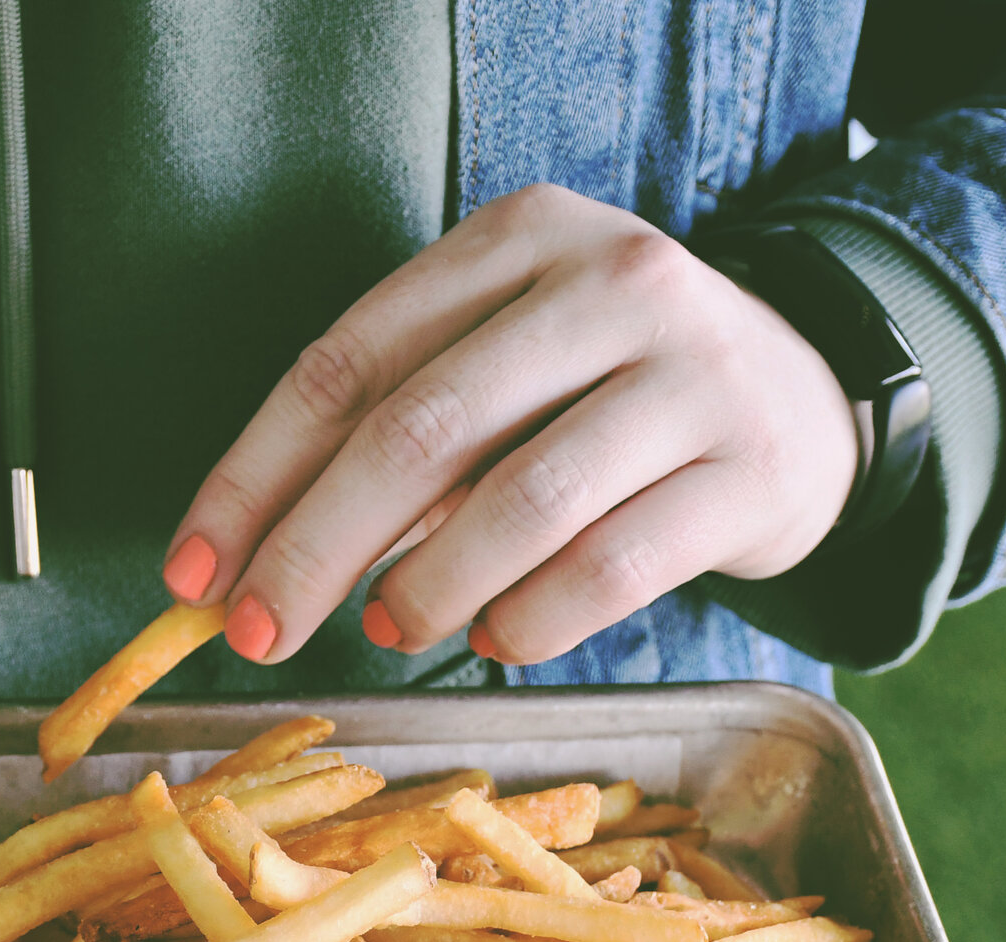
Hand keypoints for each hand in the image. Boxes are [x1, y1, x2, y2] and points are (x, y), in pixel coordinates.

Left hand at [160, 184, 858, 665]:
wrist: (811, 397)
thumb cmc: (608, 393)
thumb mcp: (506, 364)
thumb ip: (397, 434)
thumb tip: (254, 562)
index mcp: (518, 237)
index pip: (349, 360)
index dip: (255, 476)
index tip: (195, 574)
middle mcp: (610, 282)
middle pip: (422, 429)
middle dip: (316, 546)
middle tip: (261, 631)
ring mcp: (692, 373)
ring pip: (521, 502)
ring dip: (429, 588)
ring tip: (392, 627)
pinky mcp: (749, 470)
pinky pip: (611, 568)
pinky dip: (530, 621)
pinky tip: (495, 641)